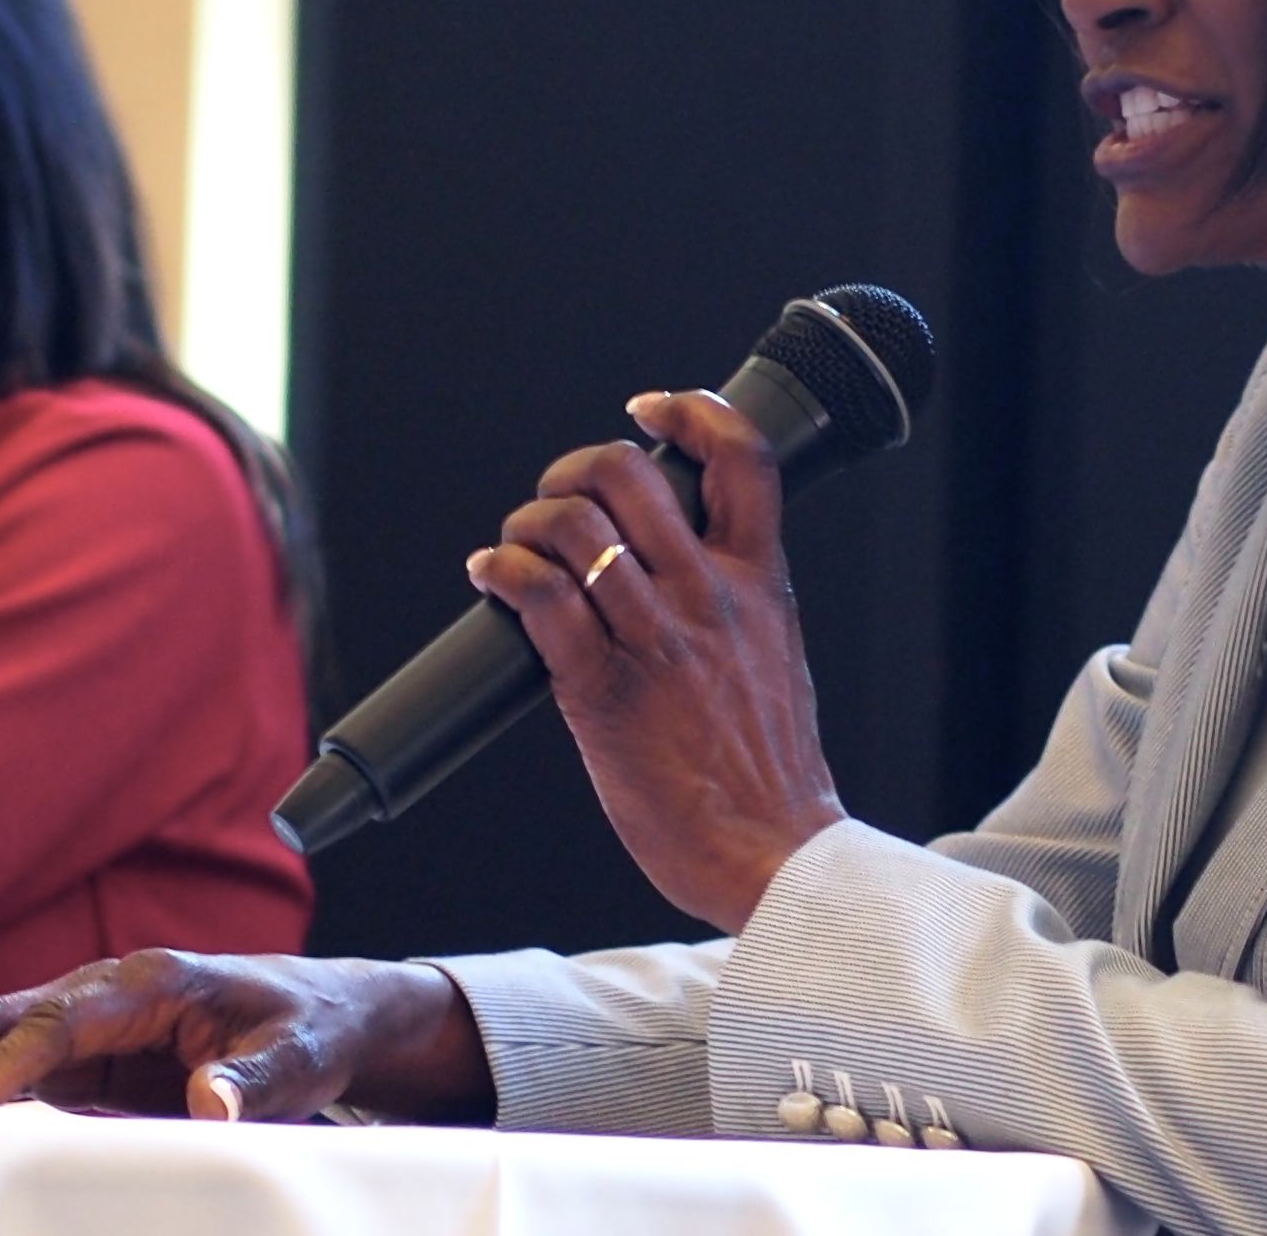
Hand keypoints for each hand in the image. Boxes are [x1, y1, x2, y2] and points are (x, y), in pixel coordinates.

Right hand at [0, 952, 494, 1123]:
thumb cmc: (310, 1027)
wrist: (328, 1009)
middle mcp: (101, 991)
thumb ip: (258, 1080)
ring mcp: (83, 1019)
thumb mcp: (302, 1055)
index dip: (14, 1064)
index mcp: (150, 981)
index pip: (63, 1020)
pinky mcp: (79, 1053)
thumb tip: (211, 1103)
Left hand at [469, 390, 847, 931]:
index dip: (690, 410)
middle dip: (576, 470)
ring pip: (576, 528)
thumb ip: (734, 603)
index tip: (649, 410)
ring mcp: (657, 640)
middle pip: (631, 473)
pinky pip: (539, 599)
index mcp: (761, 582)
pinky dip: (502, 572)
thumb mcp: (774, 656)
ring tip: (516, 548)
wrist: (775, 856)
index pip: (742, 458)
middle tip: (559, 501)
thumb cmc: (769, 774)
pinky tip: (492, 578)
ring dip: (526, 524)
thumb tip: (674, 570)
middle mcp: (709, 596)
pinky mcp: (604, 691)